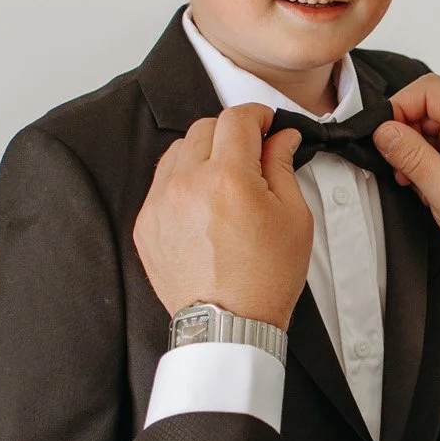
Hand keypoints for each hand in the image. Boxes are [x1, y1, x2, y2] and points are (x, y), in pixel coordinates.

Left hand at [134, 105, 314, 326]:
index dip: (257, 115)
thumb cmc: (267, 278)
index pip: (237, 119)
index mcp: (229, 178)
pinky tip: (204, 203)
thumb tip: (280, 138)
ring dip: (203, 153)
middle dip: (231, 133)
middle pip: (204, 128)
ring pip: (178, 151)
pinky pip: (162, 183)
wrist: (229, 325)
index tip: (267, 124)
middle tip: (251, 153)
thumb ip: (283, 167)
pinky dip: (183, 181)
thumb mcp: (294, 218)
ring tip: (225, 179)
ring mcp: (160, 204)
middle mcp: (188, 184)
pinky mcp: (146, 224)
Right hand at [374, 75, 439, 300]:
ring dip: (415, 147)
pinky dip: (427, 155)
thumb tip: (383, 131)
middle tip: (398, 165)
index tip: (382, 136)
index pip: (428, 90)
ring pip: (432, 121)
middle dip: (406, 133)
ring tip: (412, 178)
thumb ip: (411, 156)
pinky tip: (426, 180)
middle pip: (429, 103)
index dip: (398, 109)